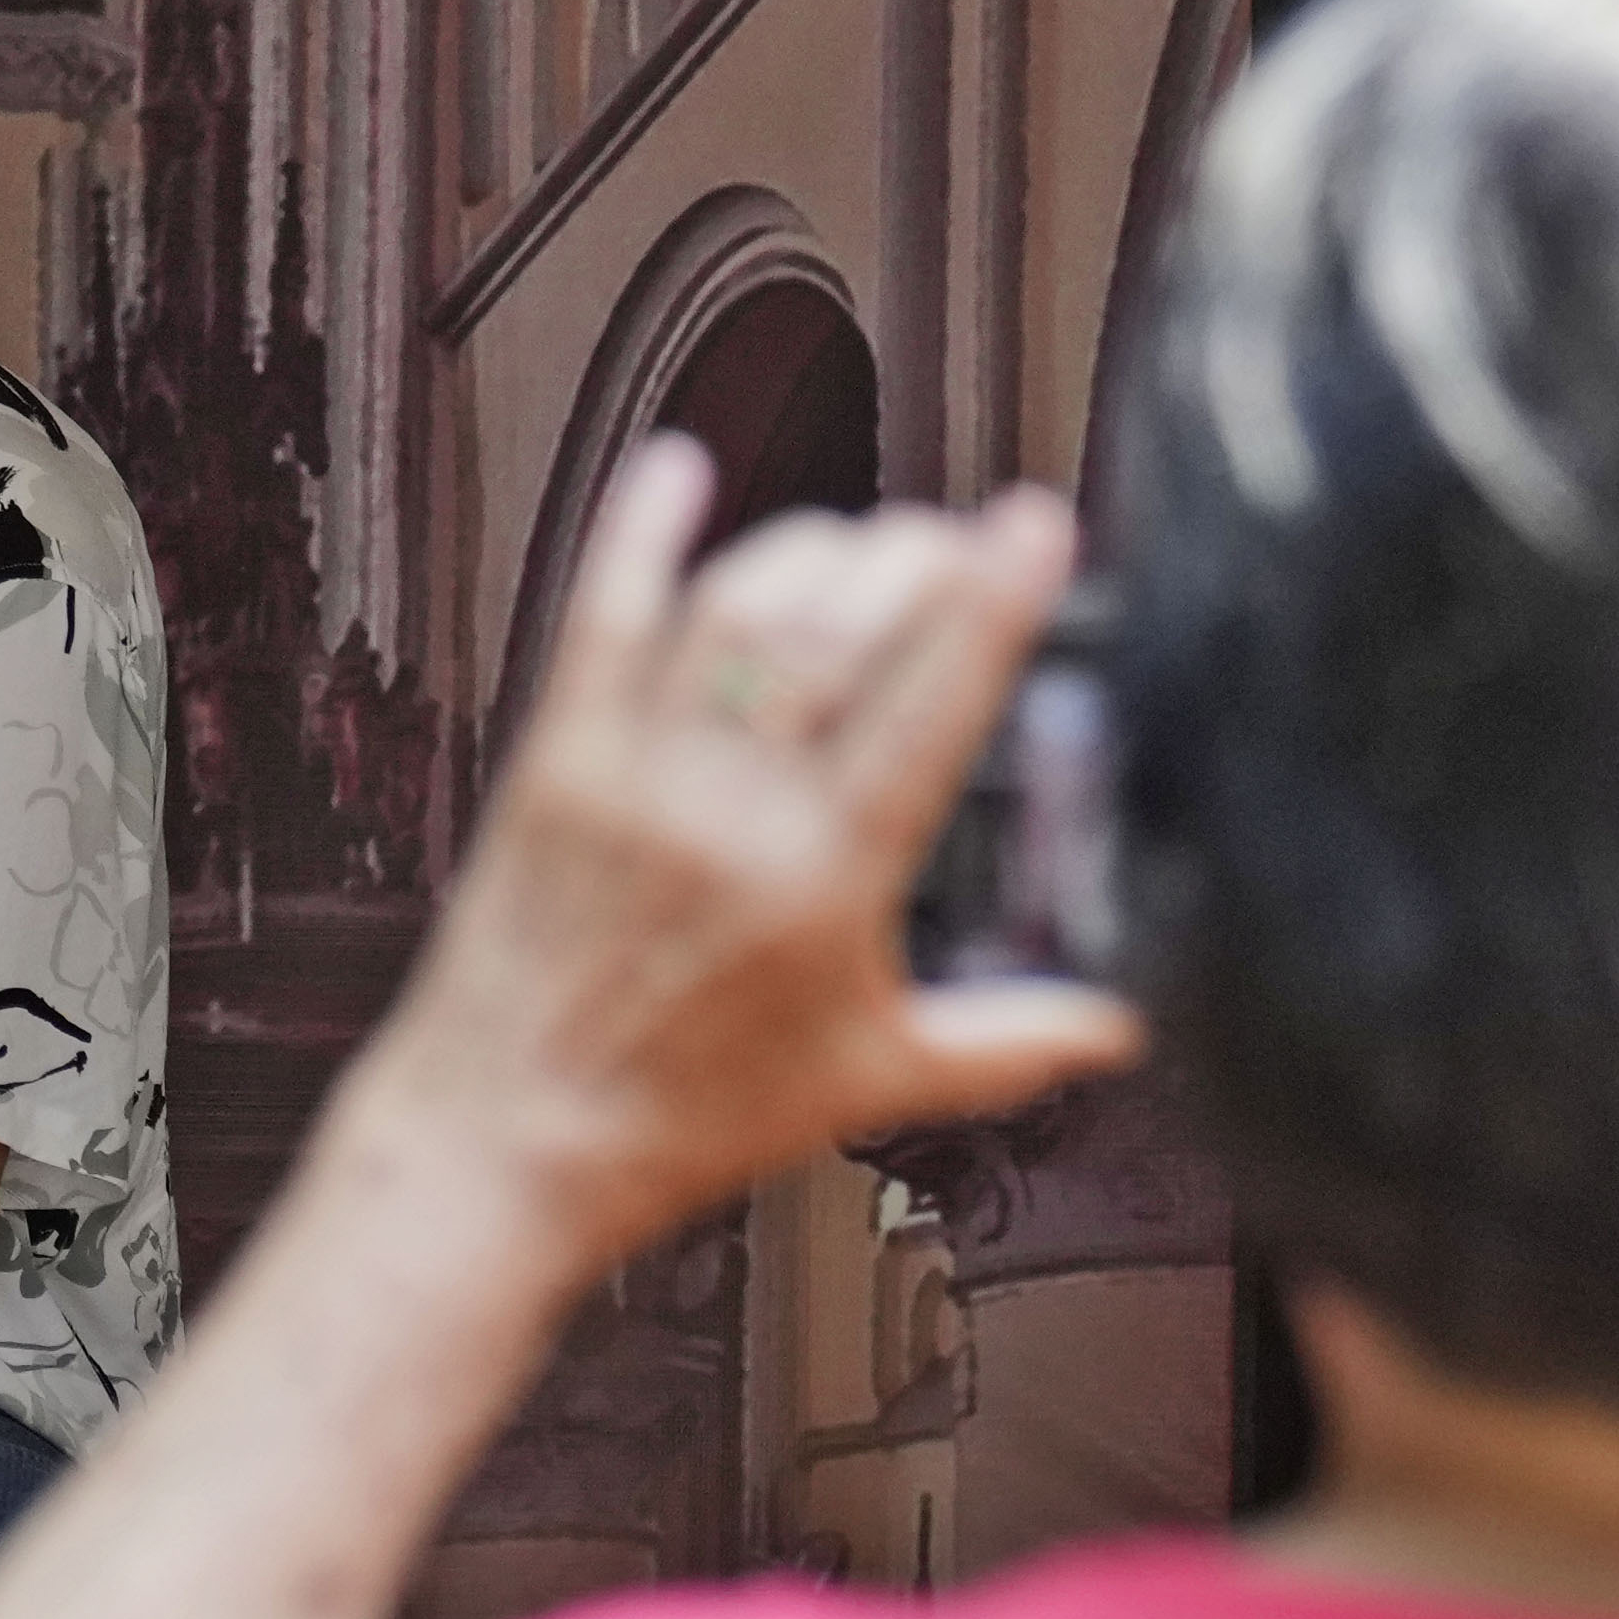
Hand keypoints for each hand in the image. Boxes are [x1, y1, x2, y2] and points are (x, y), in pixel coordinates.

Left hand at [348, 436, 1145, 1271]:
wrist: (502, 1147)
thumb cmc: (674, 1123)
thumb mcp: (867, 1083)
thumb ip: (1006, 1040)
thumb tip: (1116, 1023)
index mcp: (822, 881)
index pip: (931, 703)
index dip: (993, 598)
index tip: (1037, 527)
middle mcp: (727, 811)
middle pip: (839, 627)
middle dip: (912, 557)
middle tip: (952, 547)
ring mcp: (632, 775)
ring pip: (735, 605)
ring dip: (809, 548)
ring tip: (860, 546)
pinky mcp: (552, 762)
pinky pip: (601, 618)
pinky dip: (639, 533)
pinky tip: (676, 471)